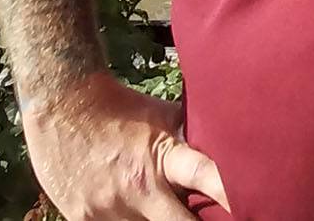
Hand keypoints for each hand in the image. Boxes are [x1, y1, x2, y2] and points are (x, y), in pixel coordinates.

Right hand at [22, 72, 229, 220]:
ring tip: (158, 203)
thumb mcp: (164, 118)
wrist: (61, 104)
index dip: (230, 193)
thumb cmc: (121, 107)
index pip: (206, 176)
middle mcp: (139, 188)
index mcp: (165, 157)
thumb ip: (193, 138)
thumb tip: (232, 141)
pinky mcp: (83, 219)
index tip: (252, 204)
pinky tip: (125, 204)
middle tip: (211, 219)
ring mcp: (110, 209)